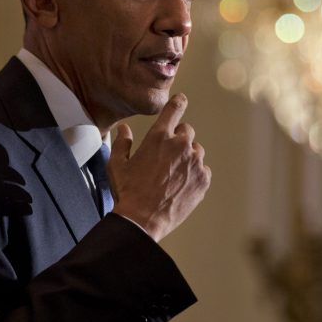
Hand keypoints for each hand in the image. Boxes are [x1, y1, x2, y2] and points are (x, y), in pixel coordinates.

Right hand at [107, 93, 210, 241]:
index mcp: (159, 137)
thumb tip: (124, 129)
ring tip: (172, 175)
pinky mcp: (204, 179)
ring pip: (196, 151)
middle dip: (178, 139)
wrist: (143, 220)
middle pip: (187, 131)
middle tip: (166, 157)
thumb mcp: (117, 164)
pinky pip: (203, 169)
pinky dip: (195, 174)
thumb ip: (122, 142)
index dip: (179, 103)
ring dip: (187, 157)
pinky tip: (180, 185)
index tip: (181, 100)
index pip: (174, 109)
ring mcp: (195, 162)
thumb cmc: (128, 192)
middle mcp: (180, 145)